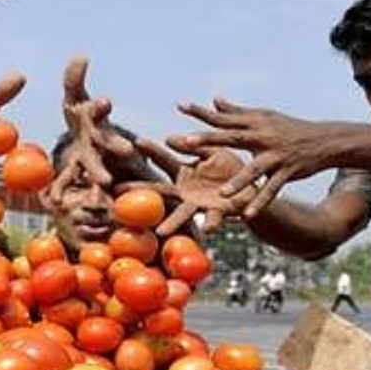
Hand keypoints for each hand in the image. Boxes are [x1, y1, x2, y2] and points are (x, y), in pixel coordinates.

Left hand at [47, 56, 136, 204]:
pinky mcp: (80, 178)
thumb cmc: (83, 119)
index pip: (99, 112)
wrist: (86, 146)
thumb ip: (74, 80)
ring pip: (97, 170)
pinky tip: (59, 202)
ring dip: (100, 176)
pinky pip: (72, 186)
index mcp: (97, 120)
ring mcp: (94, 162)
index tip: (105, 101)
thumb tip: (80, 57)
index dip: (101, 108)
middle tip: (127, 149)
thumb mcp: (75, 100)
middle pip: (109, 144)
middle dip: (117, 146)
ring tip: (104, 185)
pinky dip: (66, 192)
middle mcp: (101, 143)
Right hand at [131, 137, 256, 235]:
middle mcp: (186, 190)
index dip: (150, 150)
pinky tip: (210, 230)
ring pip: (182, 214)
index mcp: (185, 171)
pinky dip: (212, 224)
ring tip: (161, 232)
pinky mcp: (217, 212)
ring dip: (172, 223)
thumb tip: (169, 137)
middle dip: (139, 192)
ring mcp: (199, 203)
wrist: (254, 188)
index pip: (163, 159)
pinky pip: (214, 219)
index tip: (134, 141)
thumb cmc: (231, 169)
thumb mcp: (214, 152)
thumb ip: (195, 146)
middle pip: (160, 190)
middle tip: (116, 192)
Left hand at [172, 96, 328, 217]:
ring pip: (255, 170)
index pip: (223, 118)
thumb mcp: (263, 117)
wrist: (324, 140)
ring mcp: (275, 156)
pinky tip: (248, 216)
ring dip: (239, 182)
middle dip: (209, 139)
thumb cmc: (289, 128)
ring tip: (222, 194)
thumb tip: (214, 99)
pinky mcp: (287, 172)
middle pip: (233, 138)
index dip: (202, 112)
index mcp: (254, 124)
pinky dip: (261, 203)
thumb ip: (236, 112)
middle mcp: (263, 137)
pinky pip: (272, 190)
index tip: (181, 105)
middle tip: (187, 141)